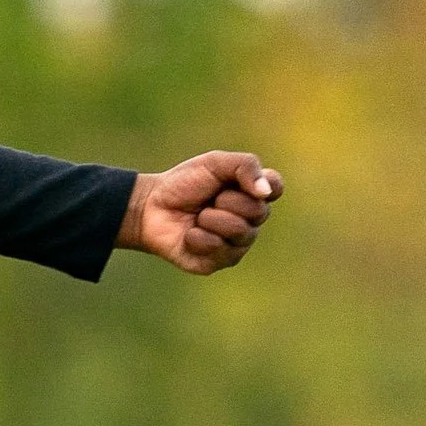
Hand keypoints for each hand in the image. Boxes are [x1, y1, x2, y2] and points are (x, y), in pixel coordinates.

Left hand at [117, 151, 283, 274]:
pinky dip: (198, 238)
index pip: (276, 189)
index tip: (238, 182)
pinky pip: (219, 250)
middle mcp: (250, 221)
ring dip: (212, 219)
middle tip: (208, 200)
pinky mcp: (218, 262)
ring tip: (198, 216)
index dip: (264, 186)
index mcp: (252, 194)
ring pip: (241, 232)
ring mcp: (236, 244)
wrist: (149, 207)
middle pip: (259, 212)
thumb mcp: (214, 164)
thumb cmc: (183, 184)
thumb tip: (265, 192)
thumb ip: (244, 166)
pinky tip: (189, 234)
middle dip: (227, 201)